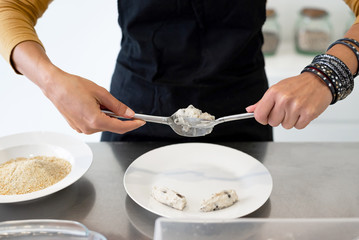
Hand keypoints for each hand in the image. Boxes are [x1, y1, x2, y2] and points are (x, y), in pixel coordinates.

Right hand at [12, 41, 144, 134]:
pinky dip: (99, 117)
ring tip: (101, 102)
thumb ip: (117, 106)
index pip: (120, 127)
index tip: (141, 122)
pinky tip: (94, 106)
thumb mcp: (101, 93)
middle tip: (126, 110)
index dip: (133, 125)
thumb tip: (129, 114)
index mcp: (95, 120)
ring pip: (103, 126)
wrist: (54, 86)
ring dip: (108, 117)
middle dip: (121, 120)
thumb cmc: (74, 86)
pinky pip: (94, 124)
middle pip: (112, 127)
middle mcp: (88, 128)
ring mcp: (81, 129)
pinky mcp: (77, 127)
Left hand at [246, 72, 331, 128]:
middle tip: (286, 108)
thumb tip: (249, 110)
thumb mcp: (277, 89)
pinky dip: (301, 121)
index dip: (262, 119)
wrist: (319, 80)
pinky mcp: (308, 113)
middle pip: (273, 122)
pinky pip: (298, 126)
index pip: (259, 115)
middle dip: (279, 118)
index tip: (266, 117)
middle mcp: (284, 99)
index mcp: (273, 92)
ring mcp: (296, 106)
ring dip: (291, 120)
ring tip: (296, 108)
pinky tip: (303, 111)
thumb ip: (262, 102)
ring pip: (286, 126)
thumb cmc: (297, 85)